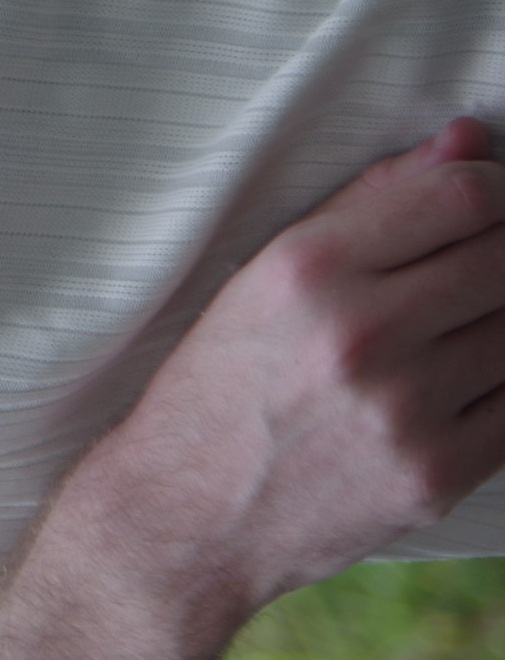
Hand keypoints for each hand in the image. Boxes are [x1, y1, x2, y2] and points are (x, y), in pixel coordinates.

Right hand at [104, 118, 504, 619]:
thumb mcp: (265, 277)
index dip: (498, 186)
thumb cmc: (221, 384)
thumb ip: (370, 203)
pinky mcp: (436, 473)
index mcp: (309, 269)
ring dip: (501, 319)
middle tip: (475, 269)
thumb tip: (466, 141)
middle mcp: (361, 333)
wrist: (185, 518)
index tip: (489, 201)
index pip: (464, 197)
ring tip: (455, 327)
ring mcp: (406, 409)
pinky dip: (503, 383)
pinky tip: (463, 380)